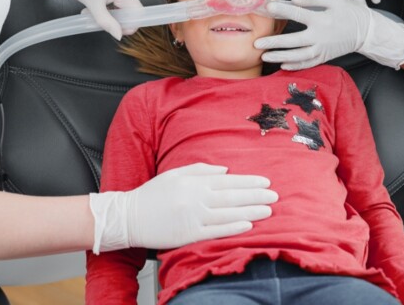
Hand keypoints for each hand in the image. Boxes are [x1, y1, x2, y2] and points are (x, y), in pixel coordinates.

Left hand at [45, 0, 140, 39]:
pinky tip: (97, 0)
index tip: (115, 29)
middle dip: (114, 18)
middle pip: (129, 9)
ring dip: (110, 10)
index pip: (137, 14)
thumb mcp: (93, 5)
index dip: (129, 25)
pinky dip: (109, 2)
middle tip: (96, 18)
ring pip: (122, 4)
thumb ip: (106, 22)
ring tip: (93, 7)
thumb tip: (118, 35)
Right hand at [89, 163, 277, 252]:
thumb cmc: (152, 194)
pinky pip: (215, 231)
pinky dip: (232, 227)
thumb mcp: (175, 174)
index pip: (228, 181)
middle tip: (275, 196)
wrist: (129, 216)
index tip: (265, 182)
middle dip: (255, 195)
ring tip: (268, 211)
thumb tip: (225, 170)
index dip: (249, 181)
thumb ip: (201, 170)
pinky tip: (247, 225)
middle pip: (232, 196)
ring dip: (250, 211)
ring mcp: (193, 217)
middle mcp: (196, 198)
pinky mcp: (188, 234)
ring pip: (228, 213)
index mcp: (194, 182)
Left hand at [255, 0, 403, 69]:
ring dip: (280, 57)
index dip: (281, 11)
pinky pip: (307, 64)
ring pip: (297, 56)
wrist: (367, 32)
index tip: (268, 7)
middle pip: (293, 41)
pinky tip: (282, 65)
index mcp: (321, 20)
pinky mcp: (325, 57)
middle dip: (274, 43)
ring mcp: (322, 50)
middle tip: (257, 44)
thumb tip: (293, 0)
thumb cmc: (350, 13)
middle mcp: (320, 37)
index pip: (297, 15)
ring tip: (264, 56)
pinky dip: (295, 66)